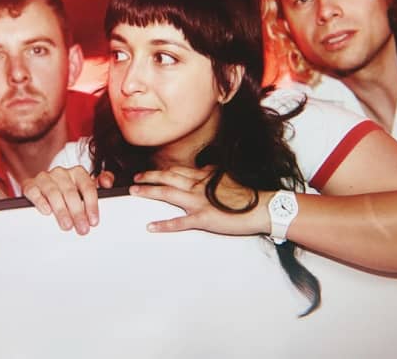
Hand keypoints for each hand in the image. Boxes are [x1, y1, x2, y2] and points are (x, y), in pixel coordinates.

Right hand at [22, 167, 114, 234]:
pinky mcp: (30, 185)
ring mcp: (45, 178)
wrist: (42, 190)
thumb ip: (100, 184)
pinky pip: (34, 191)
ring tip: (66, 225)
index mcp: (77, 172)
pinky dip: (40, 201)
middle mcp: (61, 173)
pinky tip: (46, 211)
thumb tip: (107, 182)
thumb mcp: (84, 189)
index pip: (87, 186)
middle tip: (82, 228)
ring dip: (61, 210)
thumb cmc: (67, 192)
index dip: (92, 205)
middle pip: (71, 192)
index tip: (94, 221)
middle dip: (77, 212)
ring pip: (53, 192)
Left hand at [129, 165, 269, 235]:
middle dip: (149, 177)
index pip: (177, 169)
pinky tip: (151, 226)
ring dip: (149, 192)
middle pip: (167, 177)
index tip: (148, 171)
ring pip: (168, 194)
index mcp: (203, 176)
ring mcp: (199, 201)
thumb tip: (202, 169)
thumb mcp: (226, 177)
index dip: (161, 170)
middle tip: (135, 178)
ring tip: (135, 192)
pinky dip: (164, 224)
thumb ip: (211, 174)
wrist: (262, 206)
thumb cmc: (247, 194)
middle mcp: (198, 186)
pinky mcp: (203, 218)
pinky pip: (180, 222)